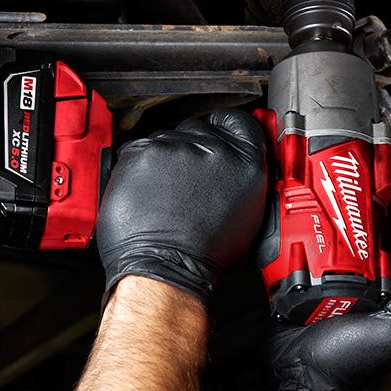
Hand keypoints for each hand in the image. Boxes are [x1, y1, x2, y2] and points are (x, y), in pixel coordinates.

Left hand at [97, 108, 266, 306]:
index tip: (216, 134)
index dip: (224, 128)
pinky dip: (140, 166)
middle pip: (199, 129)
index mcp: (244, 162)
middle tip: (185, 182)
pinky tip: (147, 192)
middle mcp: (212, 149)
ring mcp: (176, 148)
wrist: (165, 269)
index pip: (237, 121)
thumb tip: (238, 165)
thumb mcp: (249, 217)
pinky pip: (141, 149)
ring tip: (164, 194)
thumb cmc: (205, 255)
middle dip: (191, 151)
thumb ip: (245, 179)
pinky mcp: (143, 153)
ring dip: (164, 160)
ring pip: (167, 139)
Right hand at [264, 179, 390, 390]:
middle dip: (358, 198)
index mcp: (386, 286)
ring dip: (325, 207)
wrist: (303, 381)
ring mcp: (325, 277)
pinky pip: (297, 247)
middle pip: (361, 226)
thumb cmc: (351, 365)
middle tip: (354, 171)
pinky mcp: (296, 280)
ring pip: (328, 231)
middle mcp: (358, 279)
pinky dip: (295, 226)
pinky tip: (293, 207)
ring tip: (323, 181)